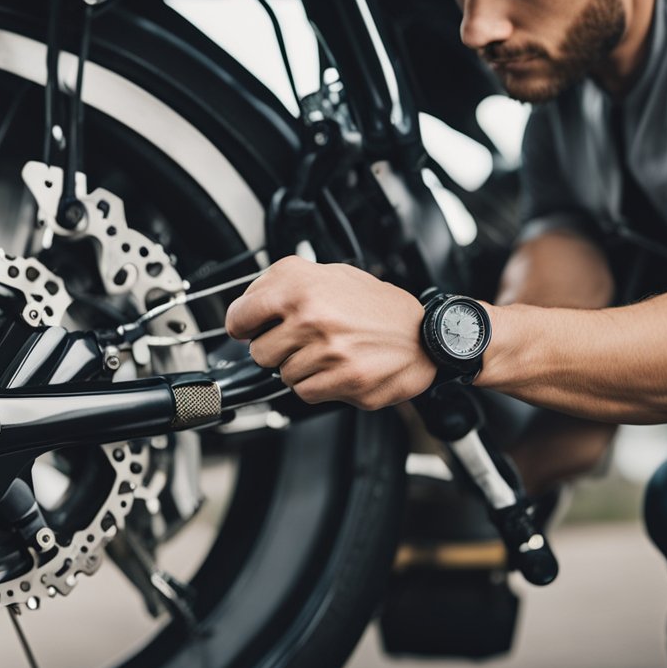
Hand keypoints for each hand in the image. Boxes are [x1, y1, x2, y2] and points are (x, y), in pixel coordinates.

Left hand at [224, 256, 436, 408]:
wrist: (426, 336)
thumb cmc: (378, 306)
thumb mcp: (331, 274)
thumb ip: (286, 285)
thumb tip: (248, 305)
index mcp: (301, 285)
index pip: (240, 316)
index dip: (243, 326)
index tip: (249, 329)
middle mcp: (311, 316)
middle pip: (259, 351)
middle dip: (276, 349)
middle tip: (302, 340)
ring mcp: (327, 351)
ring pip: (282, 375)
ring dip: (299, 368)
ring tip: (328, 352)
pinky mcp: (343, 381)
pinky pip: (304, 392)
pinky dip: (316, 385)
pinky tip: (336, 369)